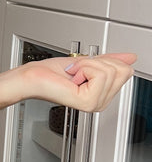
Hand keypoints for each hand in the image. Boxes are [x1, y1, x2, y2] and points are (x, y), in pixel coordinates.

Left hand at [17, 52, 135, 111]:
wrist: (32, 77)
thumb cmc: (49, 73)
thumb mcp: (86, 62)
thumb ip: (109, 61)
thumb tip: (130, 57)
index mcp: (102, 95)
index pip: (125, 71)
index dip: (104, 61)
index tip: (84, 68)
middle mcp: (101, 102)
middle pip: (122, 70)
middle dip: (97, 62)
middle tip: (77, 71)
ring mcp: (95, 104)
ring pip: (110, 71)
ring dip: (87, 65)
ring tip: (73, 75)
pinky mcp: (88, 102)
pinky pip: (100, 74)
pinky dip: (84, 68)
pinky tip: (72, 79)